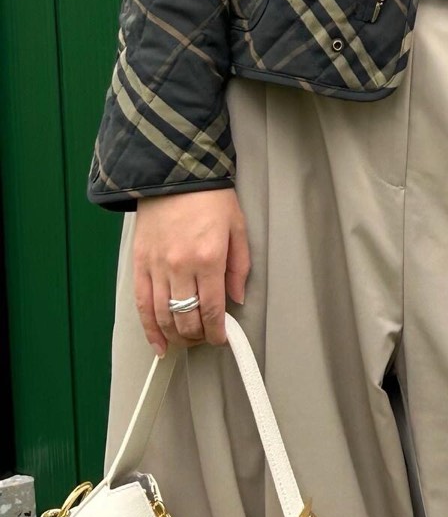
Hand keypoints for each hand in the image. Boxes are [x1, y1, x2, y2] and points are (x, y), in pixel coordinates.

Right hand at [132, 188, 249, 356]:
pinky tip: (157, 344)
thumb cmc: (210, 196)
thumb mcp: (237, 226)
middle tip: (204, 338)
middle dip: (197, 336)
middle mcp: (181, 266)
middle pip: (187, 318)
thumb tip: (237, 297)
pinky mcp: (140, 264)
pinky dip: (149, 329)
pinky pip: (142, 305)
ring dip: (175, 336)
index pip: (213, 309)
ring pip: (164, 316)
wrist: (175, 173)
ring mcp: (157, 266)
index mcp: (209, 257)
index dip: (217, 331)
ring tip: (185, 341)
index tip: (221, 337)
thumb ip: (239, 266)